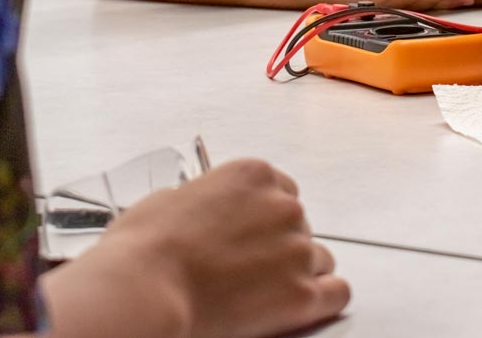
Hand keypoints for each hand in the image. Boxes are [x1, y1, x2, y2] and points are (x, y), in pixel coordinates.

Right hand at [42, 159, 348, 337]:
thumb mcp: (167, 200)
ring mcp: (296, 249)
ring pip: (320, 259)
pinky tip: (303, 306)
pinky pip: (336, 293)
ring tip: (267, 291)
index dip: (267, 218)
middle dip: (280, 246)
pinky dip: (322, 301)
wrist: (145, 289)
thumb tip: (197, 209)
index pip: (283, 191)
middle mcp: (283, 207)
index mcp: (253, 175)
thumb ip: (200, 199)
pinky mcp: (301, 294)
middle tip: (251, 268)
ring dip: (299, 273)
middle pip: (300, 226)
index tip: (256, 233)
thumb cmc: (145, 249)